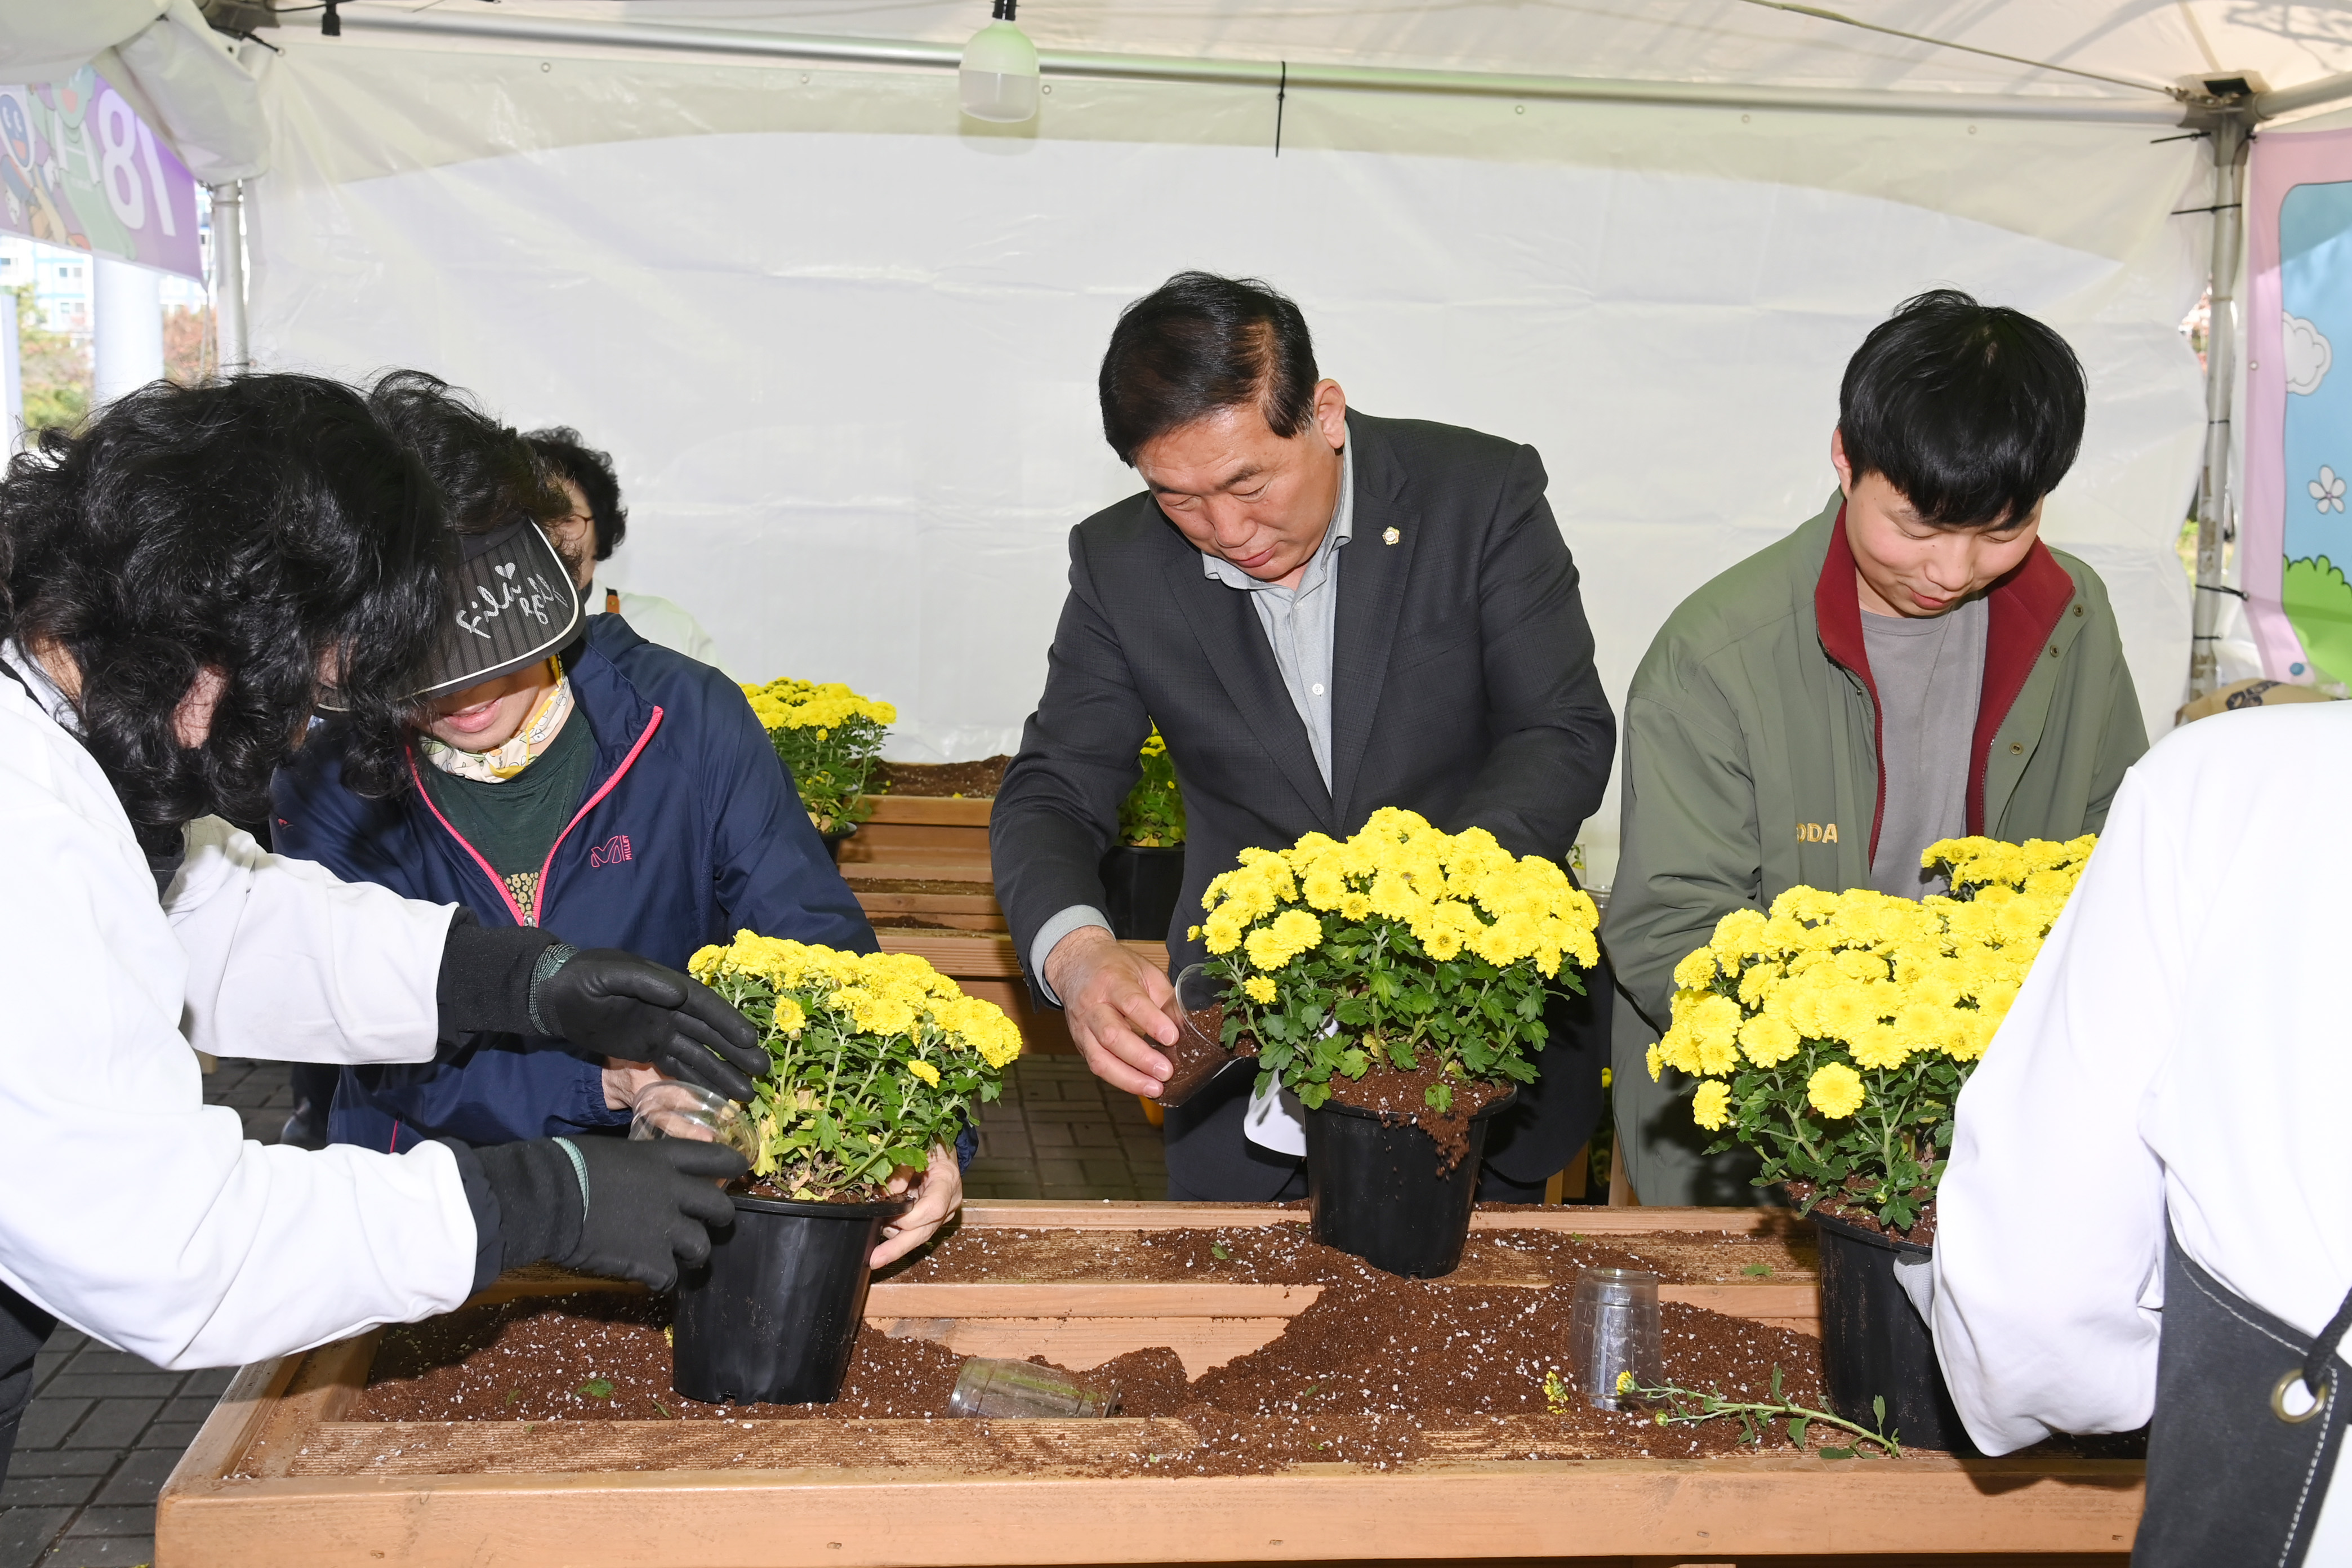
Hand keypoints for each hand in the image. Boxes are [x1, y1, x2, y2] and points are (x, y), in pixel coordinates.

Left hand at [533, 948, 766, 1101]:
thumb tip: (678, 994)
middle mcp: (671, 1010)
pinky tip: (718, 1096)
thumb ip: (642, 981)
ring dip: (723, 1072)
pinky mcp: (648, 1049)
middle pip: (710, 1033)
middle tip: (763, 1070)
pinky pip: (678, 1067)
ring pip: (699, 1054)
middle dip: (736, 1052)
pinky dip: (698, 1081)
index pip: (704, 1006)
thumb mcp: (608, 974)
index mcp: (666, 987)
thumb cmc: (580, 979)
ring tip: (748, 1092)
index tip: (750, 1040)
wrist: (553, 996)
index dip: (728, 1023)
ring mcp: (661, 1031)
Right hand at [559, 1135, 745, 1290]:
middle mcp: (674, 1191)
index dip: (731, 1163)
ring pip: (701, 1247)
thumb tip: (637, 1178)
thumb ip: (638, 1166)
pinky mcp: (651, 1260)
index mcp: (662, 1159)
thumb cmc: (567, 1167)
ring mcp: (665, 1228)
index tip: (739, 1168)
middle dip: (721, 1217)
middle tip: (713, 1223)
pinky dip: (660, 1278)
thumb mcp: (612, 1153)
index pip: (714, 1157)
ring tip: (679, 1258)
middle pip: (720, 1207)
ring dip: (692, 1254)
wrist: (548, 1199)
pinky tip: (646, 1275)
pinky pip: (669, 1277)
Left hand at [871, 1146, 960, 1267]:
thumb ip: (902, 1169)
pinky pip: (916, 1230)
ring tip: (875, 1225)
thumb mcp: (916, 1147)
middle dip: (898, 1248)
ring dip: (894, 1236)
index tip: (885, 1215)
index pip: (932, 1209)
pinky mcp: (934, 1218)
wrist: (943, 1148)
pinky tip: (884, 1223)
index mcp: (948, 1181)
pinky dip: (898, 1230)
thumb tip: (886, 1193)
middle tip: (875, 1259)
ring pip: (919, 1235)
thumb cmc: (931, 1144)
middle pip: (925, 1231)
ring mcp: (943, 1212)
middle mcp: (949, 1202)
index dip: (908, 1217)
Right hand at [1045, 926, 1175, 1096]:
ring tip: (1155, 1088)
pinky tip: (1140, 1086)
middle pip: (1112, 1036)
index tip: (1171, 1037)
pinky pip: (1097, 1066)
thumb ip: (1165, 998)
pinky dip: (1119, 1079)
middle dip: (1141, 1058)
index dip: (1151, 1022)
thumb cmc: (1114, 967)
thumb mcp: (1145, 971)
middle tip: (1166, 1071)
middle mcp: (1093, 1005)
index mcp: (1112, 981)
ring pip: (1100, 1058)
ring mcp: (1083, 1027)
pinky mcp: (1080, 1043)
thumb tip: (1187, 1027)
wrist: (1075, 963)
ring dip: (1129, 1078)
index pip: (1131, 1003)